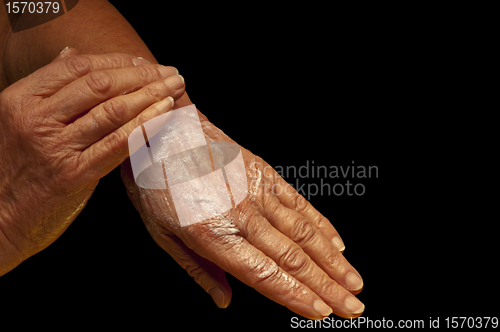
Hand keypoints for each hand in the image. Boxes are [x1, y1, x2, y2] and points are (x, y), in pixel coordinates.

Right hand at [0, 48, 184, 274]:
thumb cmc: (16, 165)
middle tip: (170, 72)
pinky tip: (165, 112)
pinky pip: (118, 142)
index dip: (117, 61)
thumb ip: (48, 86)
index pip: (78, 66)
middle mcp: (36, 119)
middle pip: (100, 84)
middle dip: (142, 74)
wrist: (1, 217)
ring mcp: (56, 147)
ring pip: (112, 111)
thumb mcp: (19, 117)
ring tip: (176, 87)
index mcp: (21, 98)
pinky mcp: (75, 174)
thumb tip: (73, 52)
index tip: (143, 61)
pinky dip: (146, 123)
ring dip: (151, 94)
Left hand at [121, 107, 363, 319]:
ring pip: (304, 232)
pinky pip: (299, 202)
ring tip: (356, 281)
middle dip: (327, 286)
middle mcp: (243, 214)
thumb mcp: (161, 234)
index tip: (324, 313)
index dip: (296, 296)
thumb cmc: (155, 183)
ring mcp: (257, 190)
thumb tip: (224, 301)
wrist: (163, 129)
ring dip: (333, 260)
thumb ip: (198, 270)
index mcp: (213, 234)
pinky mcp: (264, 172)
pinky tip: (338, 242)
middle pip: (293, 258)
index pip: (265, 274)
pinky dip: (321, 224)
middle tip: (355, 307)